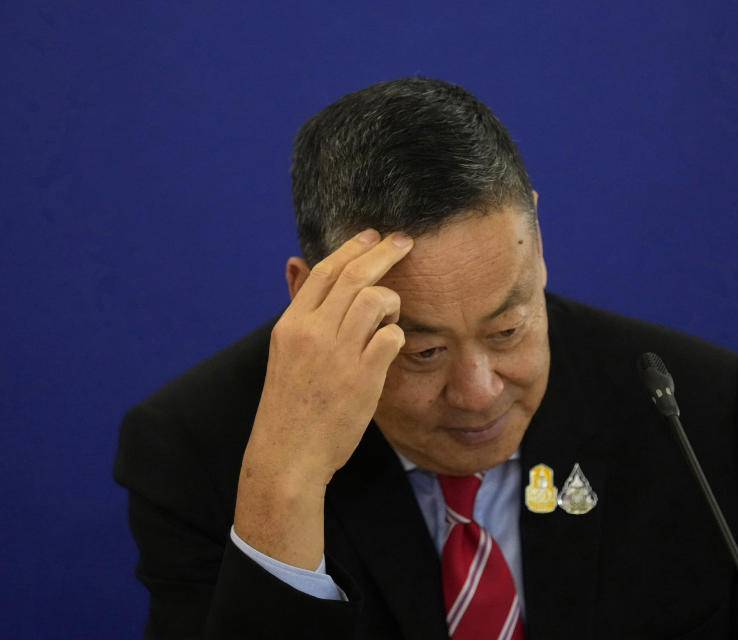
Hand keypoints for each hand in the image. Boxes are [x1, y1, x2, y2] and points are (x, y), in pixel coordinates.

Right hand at [234, 229, 412, 568]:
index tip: (371, 236)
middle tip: (404, 242)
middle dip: (383, 252)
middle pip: (354, 276)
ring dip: (392, 301)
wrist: (288, 454)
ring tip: (390, 317)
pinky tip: (391, 346)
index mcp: (290, 324)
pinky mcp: (363, 376)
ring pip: (377, 299)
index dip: (351, 248)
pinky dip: (397, 336)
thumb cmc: (290, 405)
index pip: (324, 271)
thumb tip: (296, 262)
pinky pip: (393, 336)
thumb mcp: (284, 352)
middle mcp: (312, 332)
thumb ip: (300, 312)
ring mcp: (338, 353)